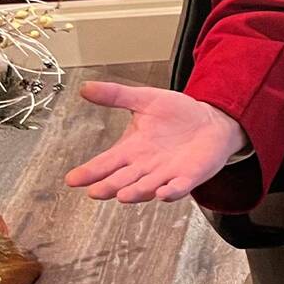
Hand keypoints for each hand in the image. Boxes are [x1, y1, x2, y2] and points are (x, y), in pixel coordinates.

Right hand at [64, 81, 247, 202]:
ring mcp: (166, 174)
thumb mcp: (145, 100)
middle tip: (94, 191)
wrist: (211, 121)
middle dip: (108, 186)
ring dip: (135, 192)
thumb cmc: (177, 114)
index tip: (72, 179)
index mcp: (131, 150)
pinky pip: (178, 188)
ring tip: (122, 195)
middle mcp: (145, 167)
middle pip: (122, 180)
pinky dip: (170, 192)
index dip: (89, 171)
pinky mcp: (188, 177)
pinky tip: (163, 193)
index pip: (106, 163)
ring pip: (146, 188)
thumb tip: (85, 87)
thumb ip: (116, 96)